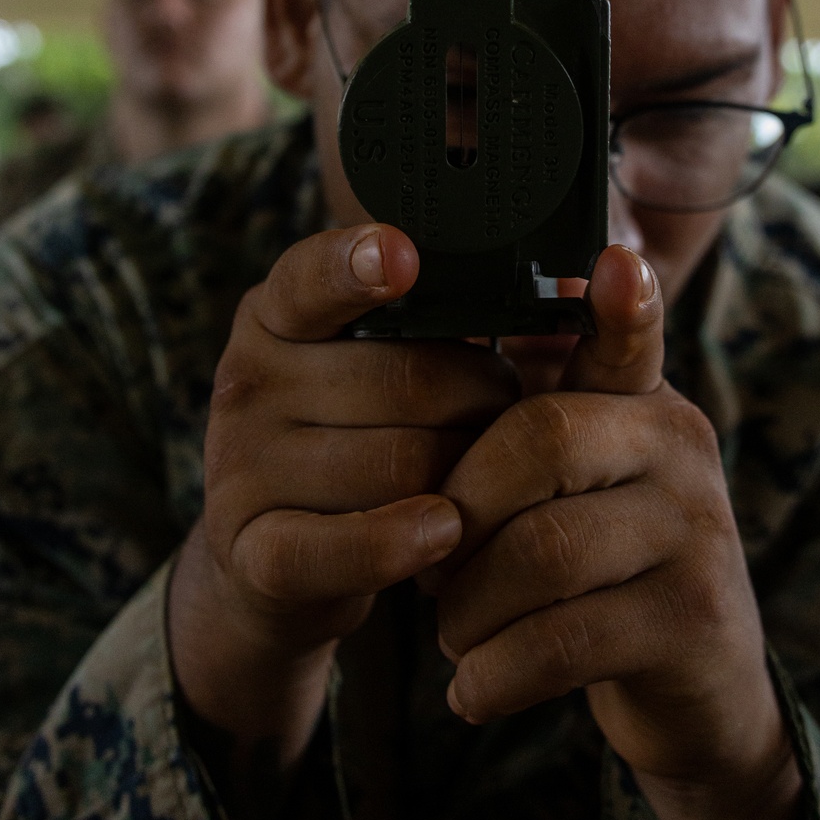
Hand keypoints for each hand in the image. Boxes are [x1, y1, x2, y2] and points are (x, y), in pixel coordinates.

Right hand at [169, 222, 517, 809]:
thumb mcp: (373, 363)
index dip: (359, 265)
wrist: (274, 562)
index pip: (312, 276)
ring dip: (463, 476)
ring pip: (398, 464)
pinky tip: (442, 533)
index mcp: (276, 315)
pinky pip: (344, 545)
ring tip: (475, 477)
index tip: (404, 257)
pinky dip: (403, 541)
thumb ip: (445, 318)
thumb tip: (578, 284)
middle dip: (479, 400)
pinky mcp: (253, 550)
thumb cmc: (356, 437)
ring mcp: (241, 467)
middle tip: (499, 416)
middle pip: (405, 380)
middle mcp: (248, 380)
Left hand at [424, 246, 799, 819]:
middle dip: (459, 514)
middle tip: (434, 571)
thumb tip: (421, 408)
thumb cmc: (601, 574)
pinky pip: (561, 641)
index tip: (615, 261)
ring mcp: (696, 534)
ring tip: (456, 635)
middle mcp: (680, 449)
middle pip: (539, 443)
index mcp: (642, 405)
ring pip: (540, 552)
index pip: (628, 340)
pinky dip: (494, 675)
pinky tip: (473, 691)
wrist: (698, 693)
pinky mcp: (691, 621)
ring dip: (467, 610)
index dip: (622, 304)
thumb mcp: (579, 490)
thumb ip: (526, 437)